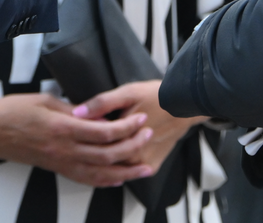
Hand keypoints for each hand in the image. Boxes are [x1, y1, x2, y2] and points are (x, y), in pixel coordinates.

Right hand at [0, 92, 154, 187]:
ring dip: (125, 171)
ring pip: (100, 173)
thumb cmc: (14, 111)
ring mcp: (60, 163)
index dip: (126, 126)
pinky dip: (104, 181)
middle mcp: (64, 150)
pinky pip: (85, 179)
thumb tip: (94, 112)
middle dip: (132, 146)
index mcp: (63, 127)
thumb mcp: (45, 101)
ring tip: (145, 168)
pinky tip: (118, 179)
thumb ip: (72, 108)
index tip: (140, 118)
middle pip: (107, 153)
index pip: (103, 131)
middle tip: (148, 135)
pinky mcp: (56, 169)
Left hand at [72, 81, 203, 176]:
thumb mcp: (127, 93)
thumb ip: (101, 104)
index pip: (93, 145)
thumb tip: (76, 113)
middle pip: (104, 158)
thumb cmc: (156, 96)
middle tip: (86, 134)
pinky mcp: (151, 166)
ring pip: (116, 166)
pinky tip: (117, 148)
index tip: (76, 128)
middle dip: (92, 147)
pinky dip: (121, 162)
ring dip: (106, 157)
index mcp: (123, 139)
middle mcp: (133, 158)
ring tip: (100, 141)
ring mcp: (143, 165)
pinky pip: (130, 169)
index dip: (82, 136)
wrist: (186, 106)